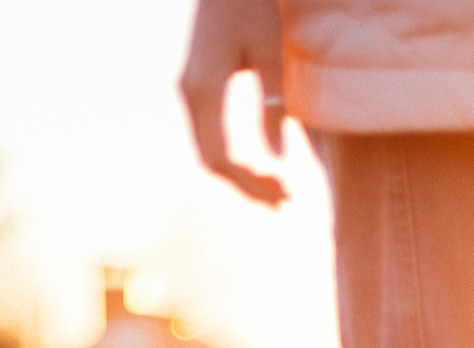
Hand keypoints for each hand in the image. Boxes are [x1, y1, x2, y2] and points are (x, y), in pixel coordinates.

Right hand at [180, 0, 289, 205]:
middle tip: (285, 202)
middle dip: (247, 186)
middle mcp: (189, 95)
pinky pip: (208, 136)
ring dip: (239, 175)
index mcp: (204, 90)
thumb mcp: (270, 55)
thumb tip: (279, 161)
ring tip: (276, 190)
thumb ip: (273, 107)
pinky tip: (257, 166)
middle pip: (212, 162)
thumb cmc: (251, 7)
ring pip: (208, 152)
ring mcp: (188, 92)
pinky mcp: (195, 87)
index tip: (284, 194)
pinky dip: (231, 157)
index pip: (222, 158)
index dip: (252, 183)